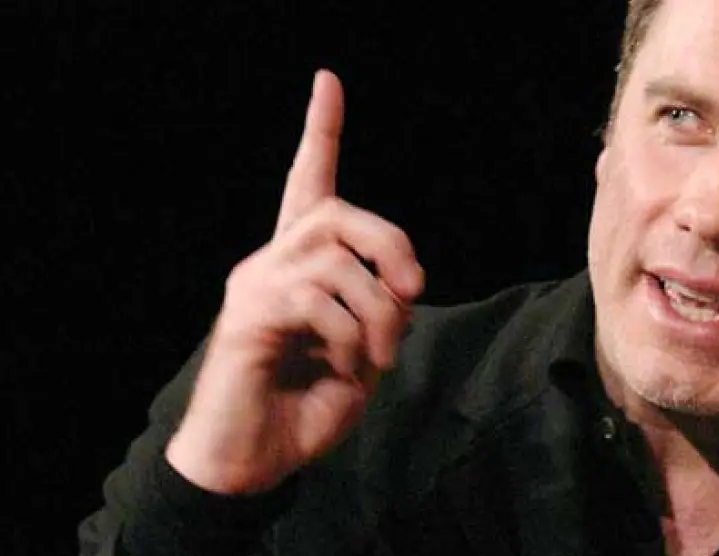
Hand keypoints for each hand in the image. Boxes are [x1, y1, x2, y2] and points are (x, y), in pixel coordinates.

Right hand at [165, 70, 423, 494]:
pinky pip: (317, 299)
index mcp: (302, 267)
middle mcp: (272, 263)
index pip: (309, 185)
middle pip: (336, 210)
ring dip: (377, 309)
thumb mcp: (364, 355)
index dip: (321, 133)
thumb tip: (401, 288)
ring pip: (333, 256)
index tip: (328, 81)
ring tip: (378, 356)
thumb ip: (380, 312)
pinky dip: (351, 335)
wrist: (252, 460)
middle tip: (414, 291)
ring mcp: (256, 286)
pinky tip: (348, 367)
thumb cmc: (305, 407)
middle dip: (391, 243)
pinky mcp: (249, 315)